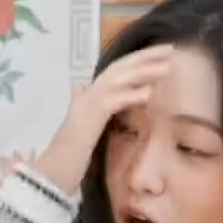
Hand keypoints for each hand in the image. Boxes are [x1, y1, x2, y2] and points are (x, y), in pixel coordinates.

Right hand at [34, 44, 172, 193]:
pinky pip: (112, 102)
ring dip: (142, 72)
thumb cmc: (70, 154)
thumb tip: (77, 86)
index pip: (117, 70)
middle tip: (170, 50)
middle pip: (119, 68)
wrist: (53, 172)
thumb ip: (85, 106)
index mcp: (89, 95)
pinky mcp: (89, 119)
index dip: (140, 59)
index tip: (163, 54)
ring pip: (117, 80)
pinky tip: (149, 93)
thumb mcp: (84, 127)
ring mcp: (87, 105)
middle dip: (145, 57)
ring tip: (166, 67)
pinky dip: (130, 96)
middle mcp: (87, 94)